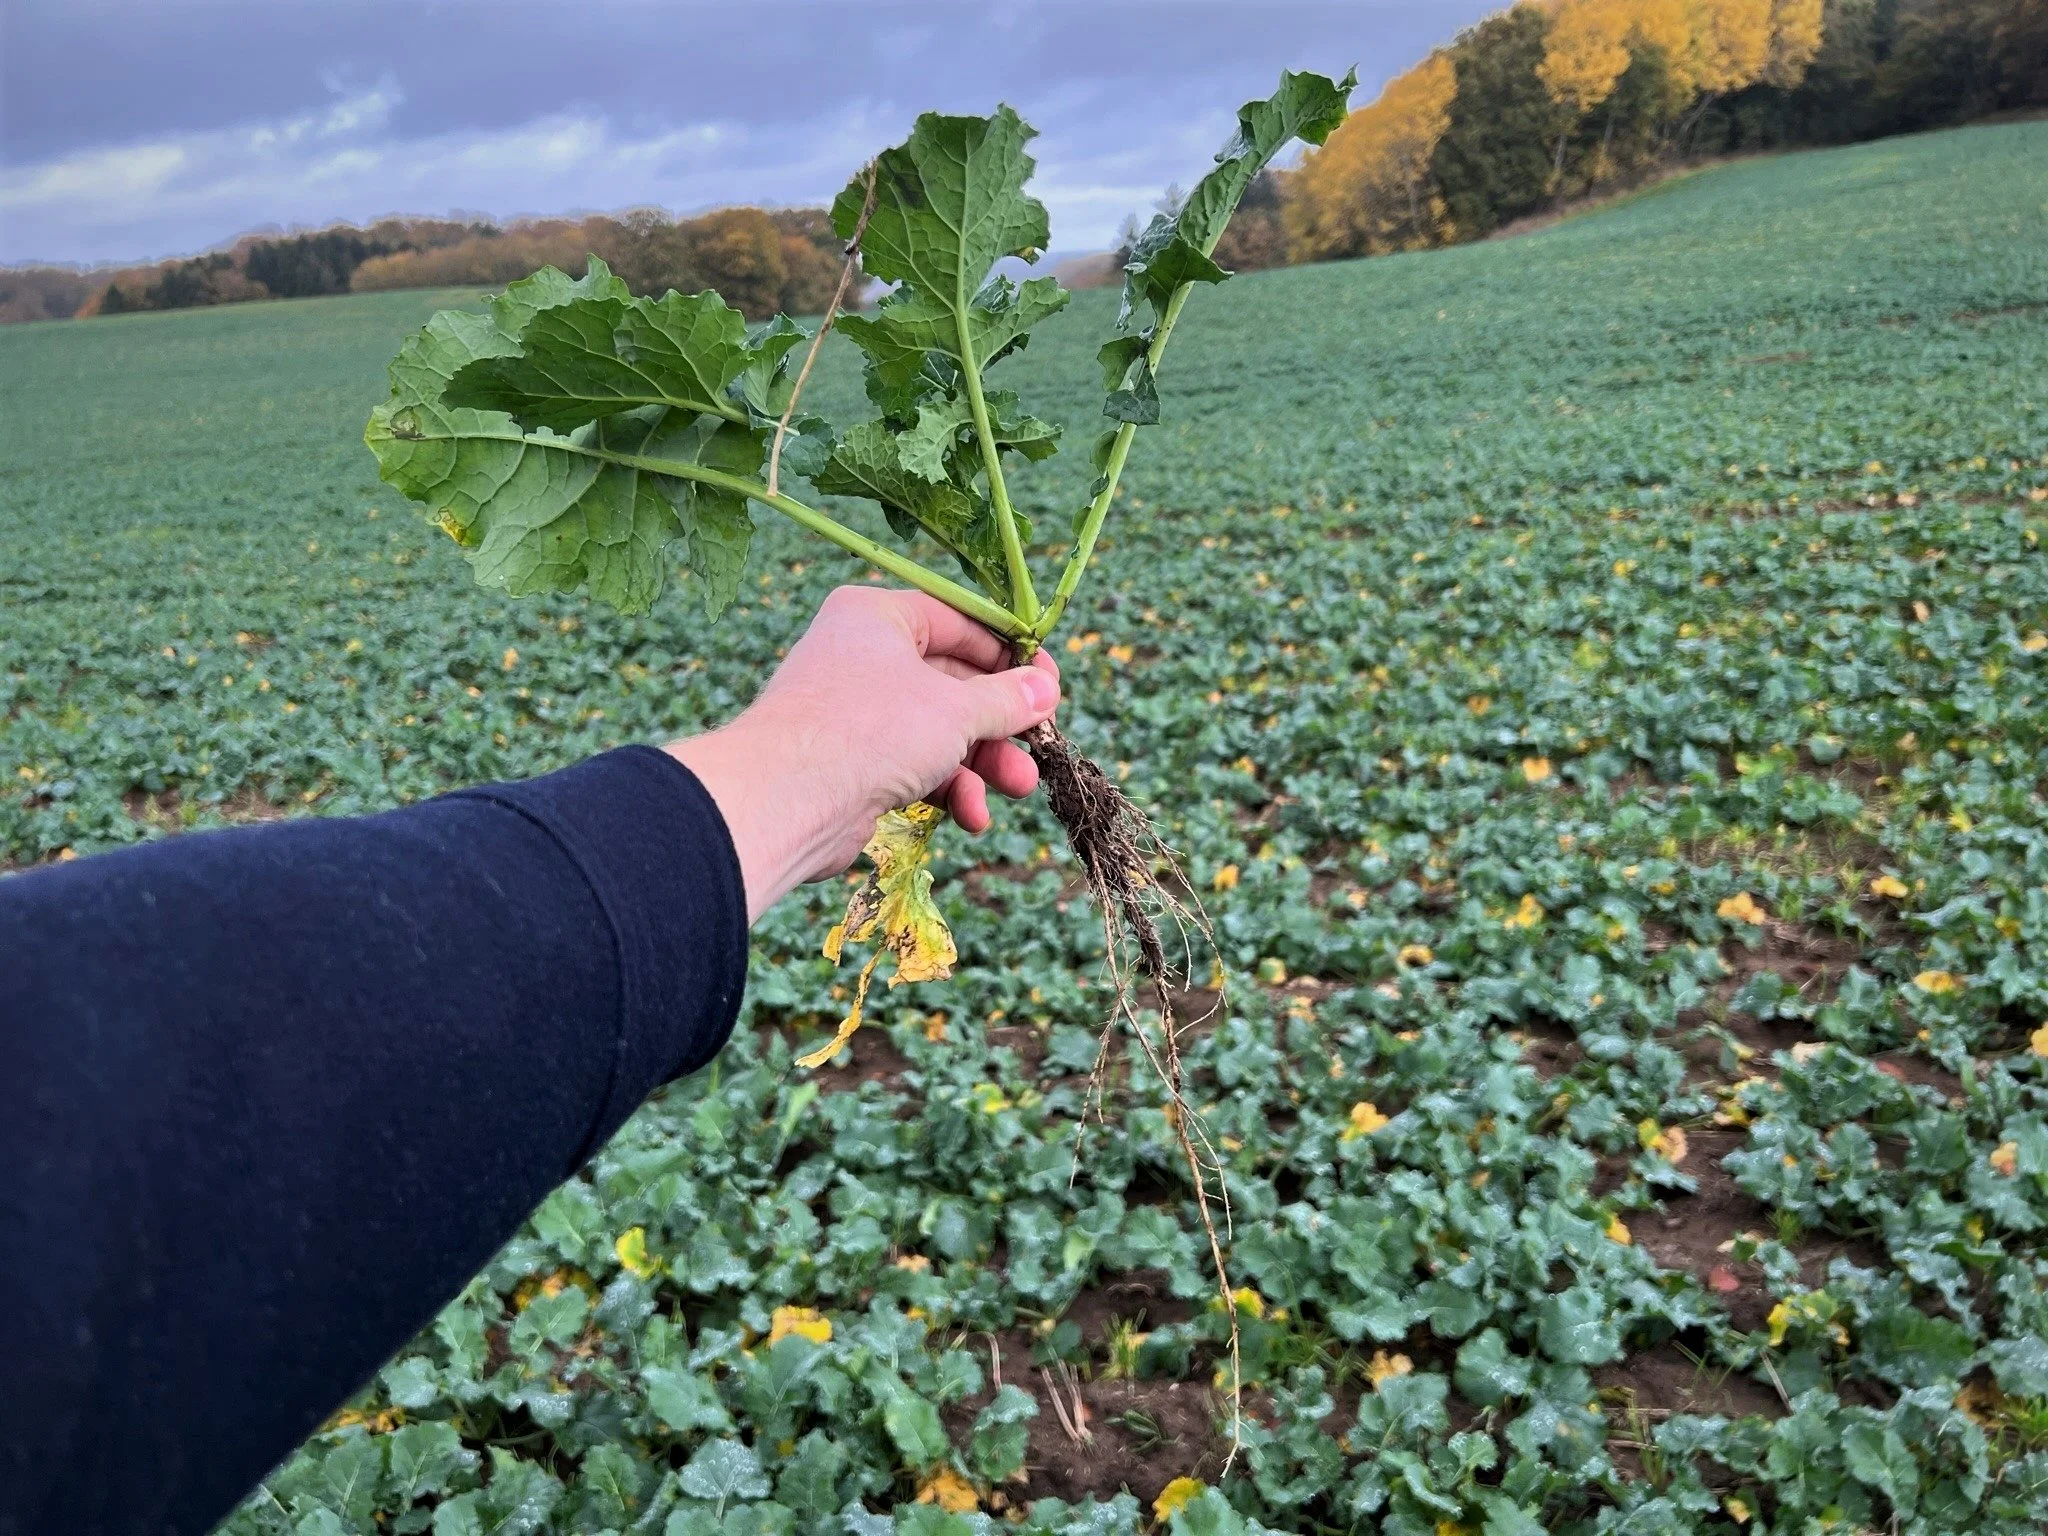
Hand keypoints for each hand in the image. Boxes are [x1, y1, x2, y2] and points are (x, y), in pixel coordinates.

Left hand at [665, 586, 1060, 920]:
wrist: (784, 800)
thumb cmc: (872, 730)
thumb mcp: (957, 708)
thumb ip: (1007, 699)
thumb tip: (1045, 689)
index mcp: (878, 616)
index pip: (959, 621)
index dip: (1010, 654)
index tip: (1049, 685)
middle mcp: (862, 657)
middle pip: (953, 683)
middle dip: (1001, 723)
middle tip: (1042, 745)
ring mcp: (855, 713)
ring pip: (938, 731)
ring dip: (982, 762)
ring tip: (1018, 787)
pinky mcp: (851, 765)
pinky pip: (913, 767)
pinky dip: (946, 788)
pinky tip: (970, 816)